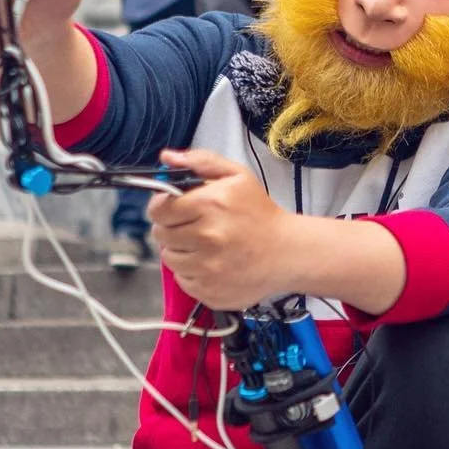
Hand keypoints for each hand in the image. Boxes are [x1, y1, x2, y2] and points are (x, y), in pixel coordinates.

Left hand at [148, 149, 294, 309]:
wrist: (288, 253)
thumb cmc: (261, 214)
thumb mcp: (237, 176)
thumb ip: (201, 161)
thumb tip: (166, 157)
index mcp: (210, 205)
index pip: (159, 209)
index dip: (162, 207)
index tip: (172, 208)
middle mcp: (207, 238)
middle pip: (160, 234)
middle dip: (172, 228)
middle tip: (193, 225)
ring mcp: (207, 268)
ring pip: (169, 258)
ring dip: (180, 250)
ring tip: (204, 244)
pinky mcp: (209, 291)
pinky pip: (182, 279)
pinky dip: (191, 271)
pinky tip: (211, 262)